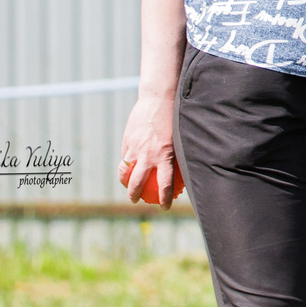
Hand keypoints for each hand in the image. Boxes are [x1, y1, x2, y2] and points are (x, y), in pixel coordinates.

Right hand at [118, 91, 184, 209]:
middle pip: (138, 182)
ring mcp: (135, 148)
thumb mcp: (180, 139)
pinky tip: (127, 167)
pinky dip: (125, 164)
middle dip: (135, 195)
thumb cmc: (175, 118)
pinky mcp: (127, 141)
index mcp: (166, 156)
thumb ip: (175, 154)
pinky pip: (125, 157)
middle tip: (136, 200)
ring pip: (125, 171)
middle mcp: (149, 155)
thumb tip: (180, 169)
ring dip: (125, 182)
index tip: (165, 207)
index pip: (165, 184)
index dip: (165, 198)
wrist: (159, 99)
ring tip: (127, 187)